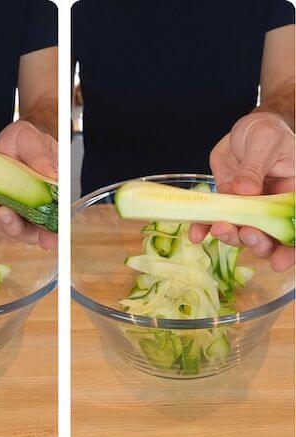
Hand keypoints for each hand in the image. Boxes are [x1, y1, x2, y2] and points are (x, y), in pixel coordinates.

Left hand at [0, 120, 57, 250]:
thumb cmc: (27, 141)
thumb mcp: (35, 141)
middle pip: (29, 233)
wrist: (8, 140)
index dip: (53, 235)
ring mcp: (17, 211)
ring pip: (9, 231)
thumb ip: (43, 157)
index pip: (57, 222)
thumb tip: (54, 175)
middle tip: (4, 212)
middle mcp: (35, 209)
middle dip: (15, 228)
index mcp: (52, 197)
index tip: (47, 241)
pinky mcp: (0, 207)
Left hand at [189, 113, 294, 271]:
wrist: (246, 128)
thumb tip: (244, 191)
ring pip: (241, 232)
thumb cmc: (266, 132)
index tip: (279, 262)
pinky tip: (196, 234)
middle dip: (257, 241)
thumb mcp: (265, 142)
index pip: (295, 226)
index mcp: (291, 194)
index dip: (290, 249)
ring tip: (218, 228)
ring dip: (230, 236)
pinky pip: (215, 220)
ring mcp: (247, 208)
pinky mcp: (226, 203)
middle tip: (245, 234)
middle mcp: (271, 207)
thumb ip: (255, 167)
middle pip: (268, 236)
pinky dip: (204, 228)